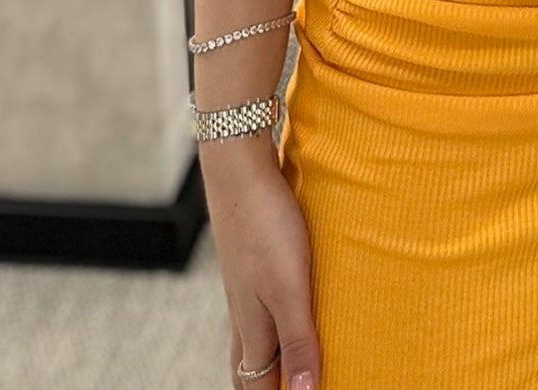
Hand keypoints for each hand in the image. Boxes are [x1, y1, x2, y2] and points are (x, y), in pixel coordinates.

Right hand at [201, 143, 321, 389]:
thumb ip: (298, 341)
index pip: (256, 388)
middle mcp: (244, 314)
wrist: (238, 169)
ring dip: (270, 361)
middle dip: (264, 389)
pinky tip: (290, 313)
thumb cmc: (265, 227)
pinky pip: (261, 310)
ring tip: (289, 369)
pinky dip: (275, 327)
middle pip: (249, 371)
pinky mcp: (253, 263)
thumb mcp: (289, 288)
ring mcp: (245, 288)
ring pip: (253, 340)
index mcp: (252, 329)